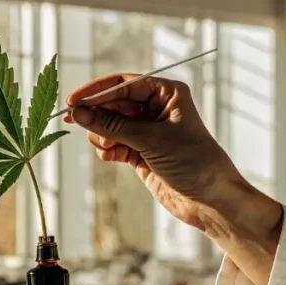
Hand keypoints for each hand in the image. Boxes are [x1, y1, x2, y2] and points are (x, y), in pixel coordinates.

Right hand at [65, 75, 283, 284]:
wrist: (211, 200)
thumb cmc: (194, 162)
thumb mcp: (151, 140)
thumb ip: (112, 125)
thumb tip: (79, 112)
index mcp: (167, 93)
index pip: (124, 84)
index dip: (97, 91)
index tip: (74, 101)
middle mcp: (156, 108)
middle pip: (113, 103)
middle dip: (97, 114)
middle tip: (75, 122)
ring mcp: (147, 131)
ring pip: (110, 125)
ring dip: (102, 135)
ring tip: (108, 147)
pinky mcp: (140, 152)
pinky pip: (113, 144)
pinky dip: (107, 150)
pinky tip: (111, 156)